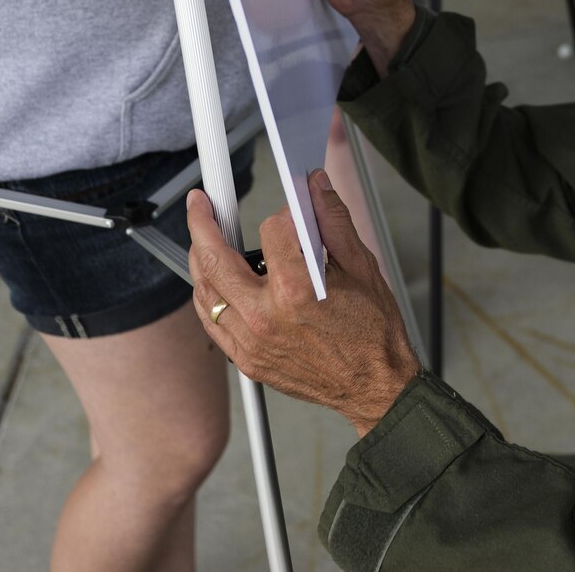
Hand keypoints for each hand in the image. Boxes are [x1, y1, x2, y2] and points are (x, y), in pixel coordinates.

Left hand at [187, 174, 419, 436]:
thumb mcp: (362, 267)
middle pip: (216, 259)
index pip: (272, 230)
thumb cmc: (373, 335)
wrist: (374, 387)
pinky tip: (213, 281)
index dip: (284, 211)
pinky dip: (207, 296)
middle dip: (202, 223)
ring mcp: (252, 343)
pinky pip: (212, 323)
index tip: (292, 207)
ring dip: (200, 258)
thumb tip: (318, 189)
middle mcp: (266, 318)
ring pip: (206, 291)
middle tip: (200, 205)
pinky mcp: (247, 361)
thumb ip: (334, 221)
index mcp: (296, 291)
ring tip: (204, 238)